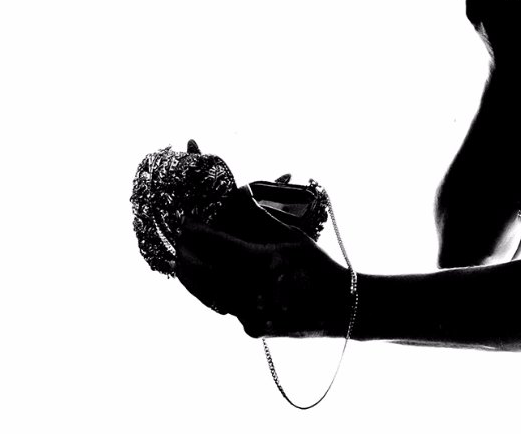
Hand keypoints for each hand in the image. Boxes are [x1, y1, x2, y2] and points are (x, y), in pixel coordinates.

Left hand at [175, 190, 350, 338]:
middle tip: (180, 240)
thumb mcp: (293, 237)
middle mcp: (249, 290)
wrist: (340, 309)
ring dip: (193, 275)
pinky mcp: (250, 328)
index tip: (186, 222)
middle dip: (186, 253)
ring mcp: (248, 313)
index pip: (213, 244)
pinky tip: (208, 281)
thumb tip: (240, 193)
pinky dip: (212, 292)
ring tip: (184, 260)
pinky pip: (223, 307)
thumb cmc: (319, 266)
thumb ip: (260, 218)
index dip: (194, 232)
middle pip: (200, 270)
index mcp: (259, 262)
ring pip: (206, 293)